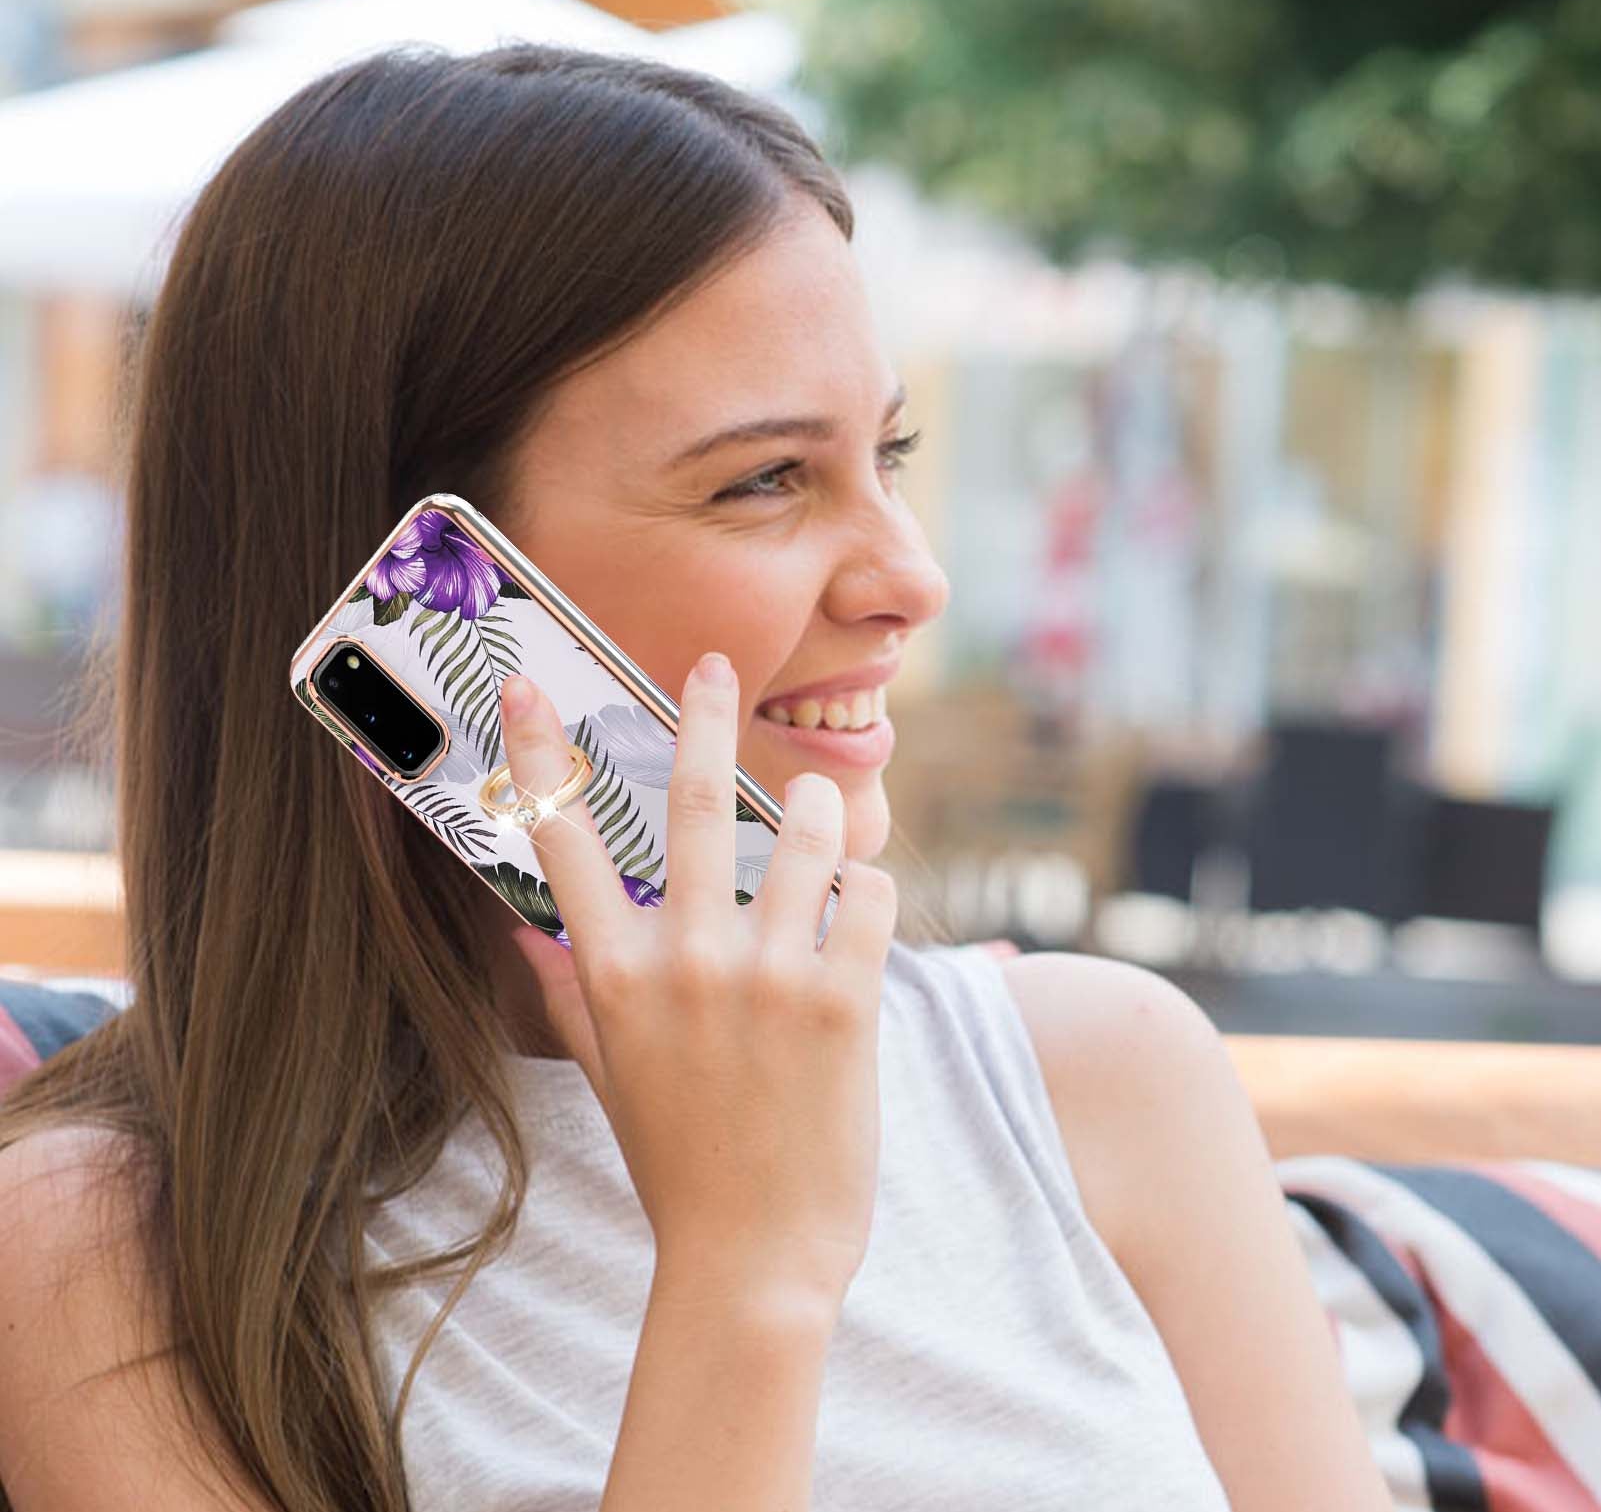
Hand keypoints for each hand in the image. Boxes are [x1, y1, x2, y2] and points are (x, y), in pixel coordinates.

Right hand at [499, 653, 895, 1306]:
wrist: (753, 1261)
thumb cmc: (680, 1164)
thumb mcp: (610, 1075)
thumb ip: (569, 991)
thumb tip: (523, 926)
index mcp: (615, 975)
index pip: (564, 839)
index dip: (541, 753)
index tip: (527, 687)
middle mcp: (685, 961)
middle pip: (689, 801)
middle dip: (700, 715)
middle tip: (712, 665)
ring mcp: (768, 977)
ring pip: (804, 832)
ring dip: (818, 808)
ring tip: (820, 806)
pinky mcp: (845, 1002)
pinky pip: (871, 892)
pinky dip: (871, 884)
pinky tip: (861, 901)